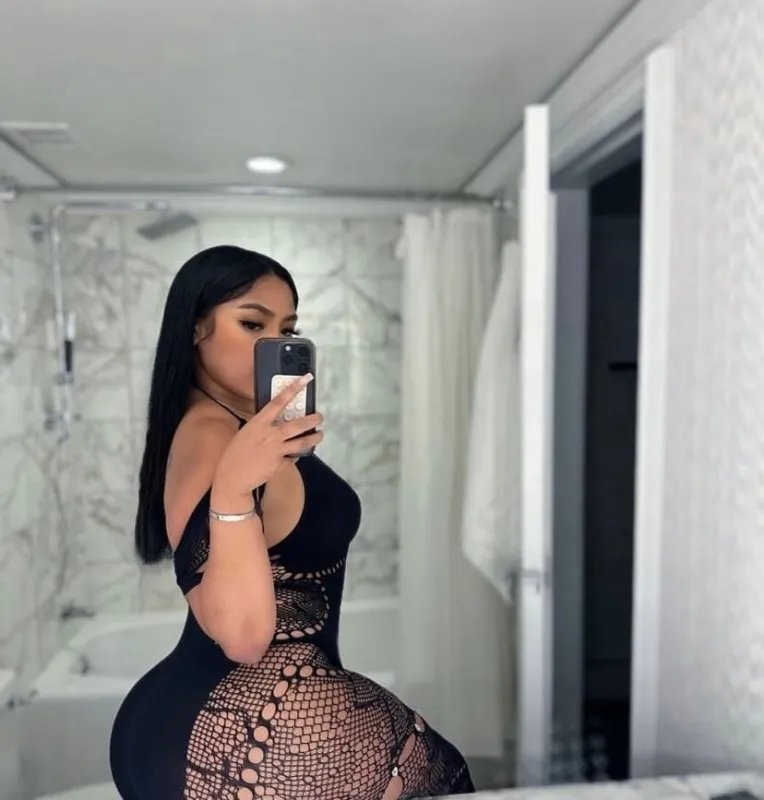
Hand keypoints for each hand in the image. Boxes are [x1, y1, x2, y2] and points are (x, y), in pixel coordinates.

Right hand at [214, 374, 322, 495]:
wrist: (232, 478)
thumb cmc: (235, 454)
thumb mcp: (247, 433)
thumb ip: (262, 426)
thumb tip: (276, 422)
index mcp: (259, 423)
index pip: (279, 401)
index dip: (293, 389)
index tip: (304, 380)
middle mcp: (270, 435)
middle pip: (298, 424)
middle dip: (313, 419)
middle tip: (320, 416)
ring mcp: (276, 450)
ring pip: (303, 442)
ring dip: (314, 437)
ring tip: (319, 434)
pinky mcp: (280, 464)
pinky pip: (293, 457)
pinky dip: (296, 454)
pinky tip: (297, 453)